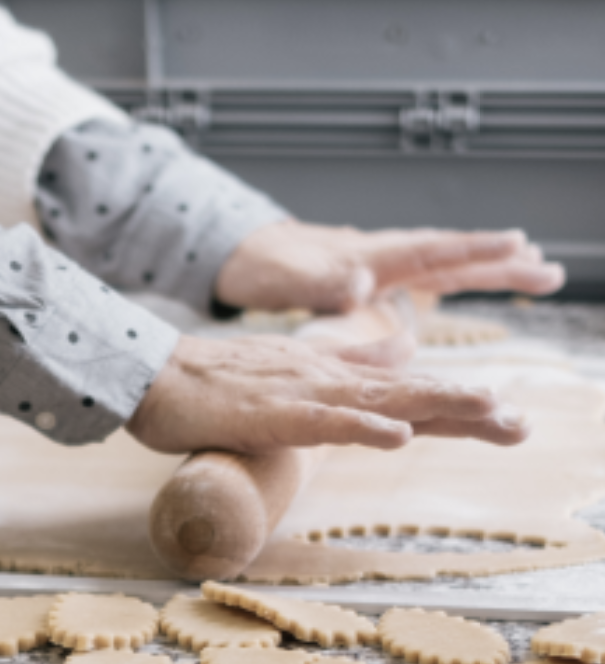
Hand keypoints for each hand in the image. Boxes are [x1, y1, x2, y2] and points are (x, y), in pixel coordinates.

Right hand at [127, 335, 527, 456]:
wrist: (153, 374)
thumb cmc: (210, 381)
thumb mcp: (290, 371)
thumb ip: (345, 361)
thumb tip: (404, 350)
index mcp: (331, 375)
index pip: (405, 392)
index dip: (456, 404)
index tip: (506, 418)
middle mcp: (327, 379)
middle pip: (409, 395)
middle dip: (468, 409)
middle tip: (522, 426)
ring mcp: (301, 393)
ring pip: (381, 402)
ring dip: (437, 408)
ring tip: (489, 415)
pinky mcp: (271, 412)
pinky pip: (324, 421)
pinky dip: (363, 427)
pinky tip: (399, 436)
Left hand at [215, 221, 564, 314]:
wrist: (241, 260)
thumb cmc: (262, 268)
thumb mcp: (286, 278)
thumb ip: (322, 283)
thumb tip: (359, 287)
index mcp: (369, 256)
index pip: (431, 252)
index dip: (472, 251)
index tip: (517, 247)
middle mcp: (383, 260)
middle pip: (451, 260)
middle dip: (501, 266)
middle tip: (551, 273)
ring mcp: (380, 271)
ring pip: (444, 270)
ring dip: (489, 272)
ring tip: (537, 274)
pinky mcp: (370, 285)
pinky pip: (422, 282)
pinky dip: (455, 280)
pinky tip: (477, 283)